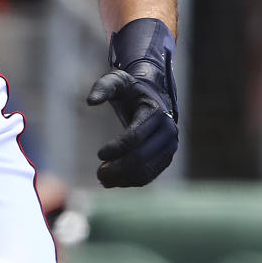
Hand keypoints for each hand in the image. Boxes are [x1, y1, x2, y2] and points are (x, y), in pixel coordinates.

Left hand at [87, 17, 177, 187]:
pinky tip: (115, 181)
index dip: (116, 149)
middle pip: (141, 158)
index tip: (99, 154)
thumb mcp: (116, 81)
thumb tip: (90, 102)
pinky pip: (150, 175)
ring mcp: (170, 146)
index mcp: (155, 112)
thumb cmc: (130, 90)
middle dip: (117, 169)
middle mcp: (168, 131)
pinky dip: (132, 181)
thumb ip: (103, 87)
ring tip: (103, 180)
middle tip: (98, 174)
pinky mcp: (167, 157)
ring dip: (124, 179)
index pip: (135, 137)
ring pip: (147, 171)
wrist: (152, 97)